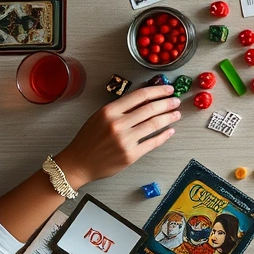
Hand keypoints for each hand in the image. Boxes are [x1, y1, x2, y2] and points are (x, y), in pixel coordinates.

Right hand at [55, 85, 178, 187]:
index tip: (168, 89)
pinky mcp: (130, 155)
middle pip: (150, 109)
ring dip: (169, 117)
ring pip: (154, 124)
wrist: (78, 163)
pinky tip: (170, 131)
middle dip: (167, 103)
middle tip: (176, 101)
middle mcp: (118, 124)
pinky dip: (164, 136)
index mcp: (109, 111)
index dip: (157, 91)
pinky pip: (152, 143)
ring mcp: (125, 140)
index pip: (140, 96)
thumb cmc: (89, 139)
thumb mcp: (100, 117)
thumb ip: (121, 108)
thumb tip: (146, 99)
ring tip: (176, 114)